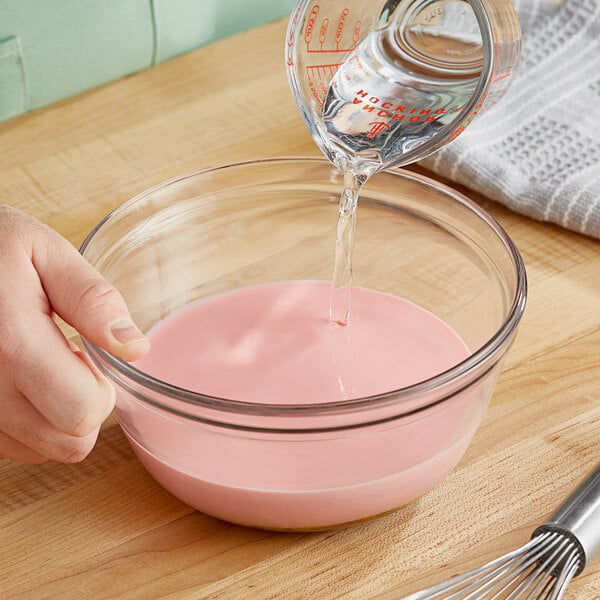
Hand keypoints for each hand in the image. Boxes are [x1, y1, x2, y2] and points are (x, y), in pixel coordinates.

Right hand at [0, 204, 149, 462]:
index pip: (81, 413)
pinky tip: (18, 378)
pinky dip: (25, 421)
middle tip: (70, 361)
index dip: (103, 391)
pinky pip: (8, 445)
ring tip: (39, 365)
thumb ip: (91, 299)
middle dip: (85, 408)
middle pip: (65, 444)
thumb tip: (134, 348)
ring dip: (54, 417)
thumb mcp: (44, 251)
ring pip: (38, 450)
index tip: (91, 356)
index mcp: (11, 343)